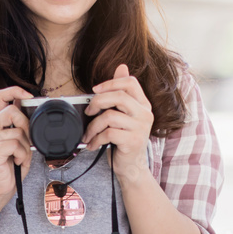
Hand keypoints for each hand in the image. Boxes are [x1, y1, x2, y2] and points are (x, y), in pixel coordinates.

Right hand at [0, 86, 34, 204]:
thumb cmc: (8, 168)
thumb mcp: (17, 145)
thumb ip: (20, 130)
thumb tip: (32, 118)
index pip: (0, 98)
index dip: (15, 91)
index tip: (28, 95)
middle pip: (11, 111)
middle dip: (26, 124)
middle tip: (27, 140)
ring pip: (17, 132)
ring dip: (25, 148)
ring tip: (20, 157)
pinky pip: (15, 145)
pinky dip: (22, 155)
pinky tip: (17, 161)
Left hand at [81, 64, 152, 183]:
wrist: (131, 167)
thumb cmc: (124, 139)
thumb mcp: (123, 114)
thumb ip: (121, 93)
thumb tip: (121, 66)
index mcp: (143, 104)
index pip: (130, 82)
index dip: (111, 83)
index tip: (95, 90)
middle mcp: (145, 114)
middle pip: (119, 97)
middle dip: (97, 102)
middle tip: (87, 112)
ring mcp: (140, 128)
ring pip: (110, 116)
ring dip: (92, 126)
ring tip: (88, 134)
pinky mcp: (133, 141)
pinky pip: (108, 133)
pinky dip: (95, 139)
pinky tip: (92, 144)